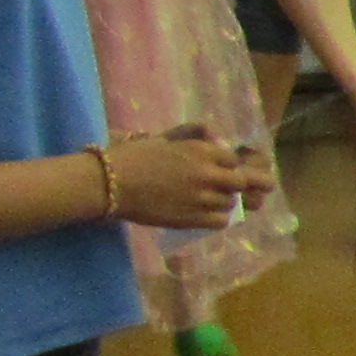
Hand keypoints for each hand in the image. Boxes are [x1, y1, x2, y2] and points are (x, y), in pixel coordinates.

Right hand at [107, 127, 273, 228]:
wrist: (110, 183)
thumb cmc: (133, 157)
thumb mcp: (165, 138)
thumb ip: (193, 134)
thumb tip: (217, 137)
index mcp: (200, 151)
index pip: (234, 159)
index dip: (232, 165)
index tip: (228, 168)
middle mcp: (206, 174)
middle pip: (243, 182)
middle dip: (245, 184)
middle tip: (244, 187)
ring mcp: (200, 198)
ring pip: (231, 203)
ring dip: (226, 201)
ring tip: (212, 200)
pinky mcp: (191, 218)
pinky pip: (220, 221)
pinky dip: (218, 218)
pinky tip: (208, 214)